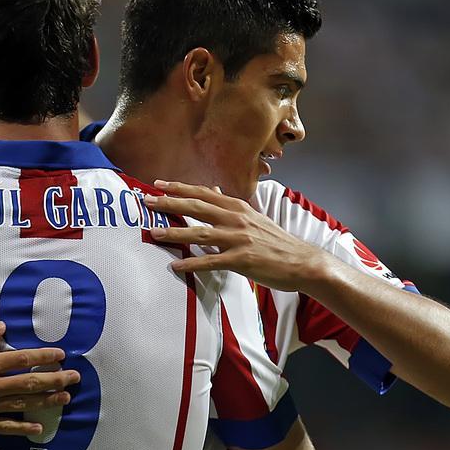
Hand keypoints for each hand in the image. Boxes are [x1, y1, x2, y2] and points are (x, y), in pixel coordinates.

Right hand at [0, 322, 80, 436]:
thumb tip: (2, 328)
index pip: (21, 359)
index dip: (43, 357)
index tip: (61, 355)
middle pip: (28, 383)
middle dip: (55, 379)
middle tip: (75, 377)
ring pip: (21, 405)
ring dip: (46, 401)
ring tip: (66, 397)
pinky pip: (4, 426)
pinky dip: (22, 427)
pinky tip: (39, 427)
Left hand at [143, 180, 326, 290]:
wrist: (302, 262)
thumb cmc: (275, 242)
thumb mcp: (253, 218)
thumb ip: (230, 207)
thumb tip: (213, 192)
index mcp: (238, 208)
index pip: (203, 193)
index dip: (180, 188)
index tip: (158, 184)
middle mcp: (236, 219)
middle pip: (197, 207)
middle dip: (169, 203)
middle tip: (147, 201)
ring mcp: (239, 239)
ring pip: (199, 233)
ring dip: (174, 232)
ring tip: (153, 232)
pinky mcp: (241, 260)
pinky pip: (210, 261)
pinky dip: (191, 263)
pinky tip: (175, 265)